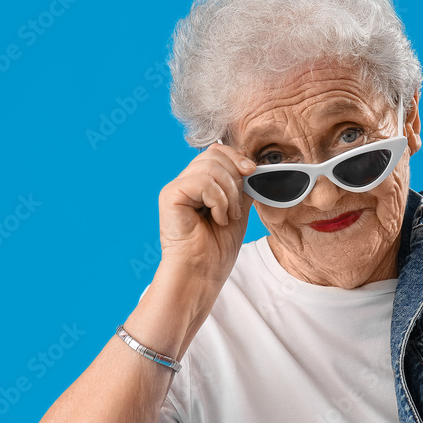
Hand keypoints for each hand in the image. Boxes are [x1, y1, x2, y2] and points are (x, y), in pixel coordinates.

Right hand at [157, 140, 257, 283]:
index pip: (216, 151)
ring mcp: (176, 187)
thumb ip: (241, 185)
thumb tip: (250, 165)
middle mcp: (185, 182)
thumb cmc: (218, 247)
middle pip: (215, 155)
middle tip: (236, 209)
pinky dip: (218, 202)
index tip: (252, 172)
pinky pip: (203, 183)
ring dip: (229, 195)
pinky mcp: (170, 195)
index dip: (236, 157)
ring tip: (227, 217)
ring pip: (211, 167)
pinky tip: (216, 219)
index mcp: (200, 182)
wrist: (203, 271)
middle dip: (235, 180)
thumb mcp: (238, 208)